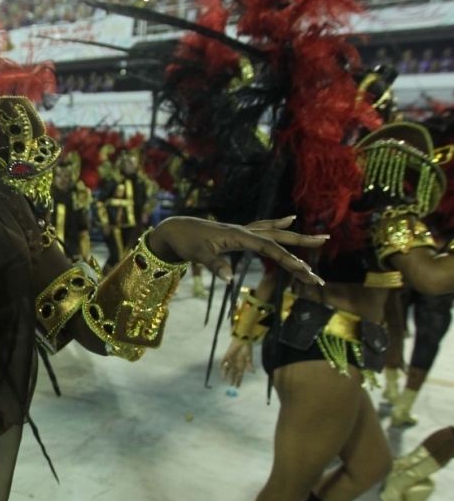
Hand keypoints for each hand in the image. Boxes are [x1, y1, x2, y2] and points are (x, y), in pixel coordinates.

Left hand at [147, 217, 326, 285]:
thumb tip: (228, 280)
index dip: (289, 260)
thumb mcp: (198, 255)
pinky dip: (278, 224)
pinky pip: (264, 227)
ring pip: (276, 233)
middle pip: (279, 239)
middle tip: (326, 246)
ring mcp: (243, 231)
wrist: (175, 229)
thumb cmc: (186, 242)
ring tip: (320, 238)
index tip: (306, 271)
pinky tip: (290, 219)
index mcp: (239, 236)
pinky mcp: (239, 233)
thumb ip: (215, 265)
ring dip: (297, 237)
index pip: (271, 249)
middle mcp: (245, 231)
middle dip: (302, 246)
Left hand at [221, 340, 255, 387]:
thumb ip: (249, 365)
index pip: (240, 375)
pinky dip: (221, 364)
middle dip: (232, 379)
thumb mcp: (249, 357)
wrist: (242, 341)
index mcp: (241, 366)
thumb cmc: (247, 349)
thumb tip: (253, 372)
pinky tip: (220, 368)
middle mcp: (236, 364)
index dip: (239, 381)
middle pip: (233, 373)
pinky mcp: (227, 356)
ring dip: (225, 373)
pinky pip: (223, 361)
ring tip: (223, 378)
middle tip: (231, 384)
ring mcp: (231, 361)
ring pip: (227, 369)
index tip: (237, 387)